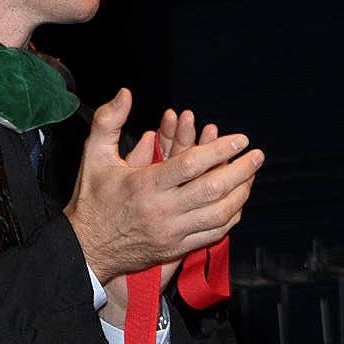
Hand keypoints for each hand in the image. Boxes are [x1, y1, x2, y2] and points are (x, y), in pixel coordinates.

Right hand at [67, 96, 262, 285]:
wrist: (85, 250)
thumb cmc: (91, 200)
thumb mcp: (93, 156)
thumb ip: (108, 121)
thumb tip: (125, 93)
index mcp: (145, 185)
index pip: (192, 164)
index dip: (220, 149)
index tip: (240, 138)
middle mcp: (162, 211)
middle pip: (213, 189)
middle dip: (241, 170)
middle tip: (257, 155)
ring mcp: (172, 233)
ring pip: (219, 214)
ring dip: (241, 193)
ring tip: (251, 175)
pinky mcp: (176, 249)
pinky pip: (213, 234)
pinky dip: (231, 216)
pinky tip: (237, 202)